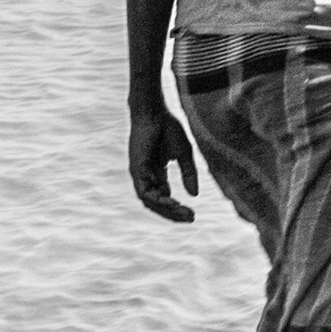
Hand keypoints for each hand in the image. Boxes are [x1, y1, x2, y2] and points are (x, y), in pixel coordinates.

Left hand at [128, 102, 201, 222]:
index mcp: (156, 173)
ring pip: (150, 202)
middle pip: (157, 203)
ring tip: (183, 213)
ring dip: (167, 210)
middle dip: (174, 213)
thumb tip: (194, 195)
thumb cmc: (168, 128)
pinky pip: (145, 193)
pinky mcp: (136, 171)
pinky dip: (159, 200)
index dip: (177, 208)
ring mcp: (140, 175)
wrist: (155, 113)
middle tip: (190, 218)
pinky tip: (173, 203)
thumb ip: (189, 174)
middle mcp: (146, 177)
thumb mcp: (184, 154)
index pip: (164, 197)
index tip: (193, 213)